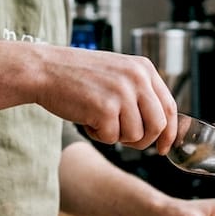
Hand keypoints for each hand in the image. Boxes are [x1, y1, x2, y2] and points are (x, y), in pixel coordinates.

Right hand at [33, 46, 177, 152]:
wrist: (45, 70)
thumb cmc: (78, 76)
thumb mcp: (118, 74)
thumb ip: (140, 94)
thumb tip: (161, 129)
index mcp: (143, 68)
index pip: (169, 106)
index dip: (170, 132)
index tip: (164, 147)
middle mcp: (137, 78)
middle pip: (158, 125)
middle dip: (144, 141)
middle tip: (125, 139)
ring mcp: (122, 93)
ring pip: (136, 136)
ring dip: (116, 136)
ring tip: (98, 119)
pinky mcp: (106, 109)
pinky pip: (112, 138)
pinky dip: (98, 135)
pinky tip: (86, 118)